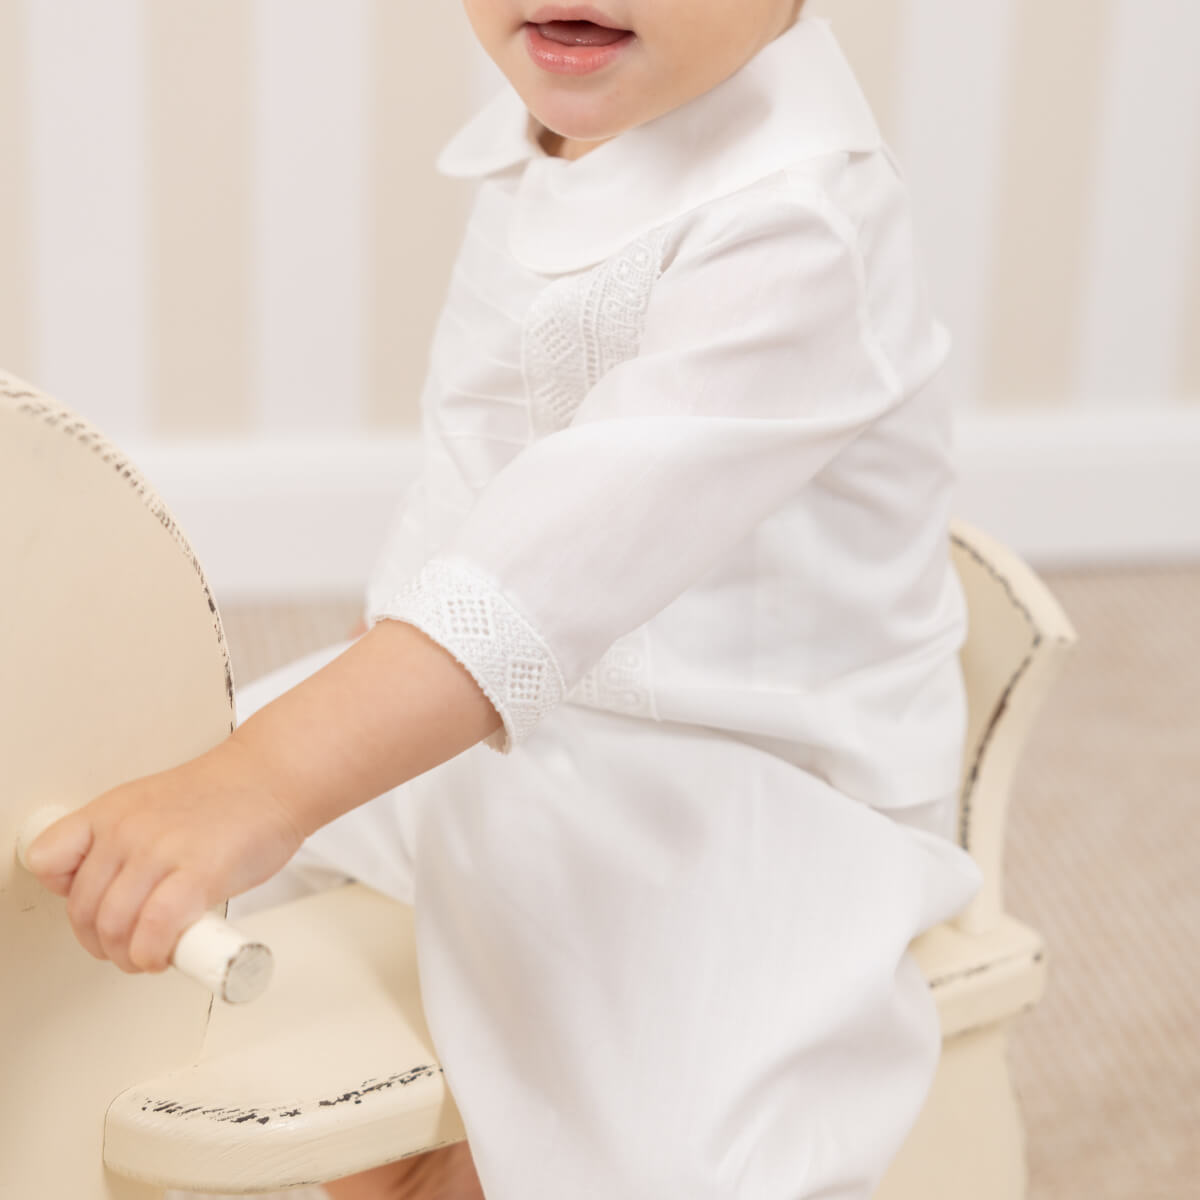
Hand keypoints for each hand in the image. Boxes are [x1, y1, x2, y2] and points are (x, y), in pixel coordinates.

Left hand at [23, 738, 304, 974]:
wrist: (277, 776)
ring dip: (129, 957)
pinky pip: (153, 930)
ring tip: (150, 954)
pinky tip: (167, 954)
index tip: (93, 904)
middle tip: (128, 947)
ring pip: (113, 927)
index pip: (48, 861)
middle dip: (102, 943)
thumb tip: (116, 897)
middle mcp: (128, 829)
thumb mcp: (153, 805)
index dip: (66, 893)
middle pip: (83, 910)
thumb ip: (126, 843)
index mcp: (111, 811)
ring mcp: (160, 850)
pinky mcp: (198, 873)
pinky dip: (154, 954)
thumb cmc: (228, 794)